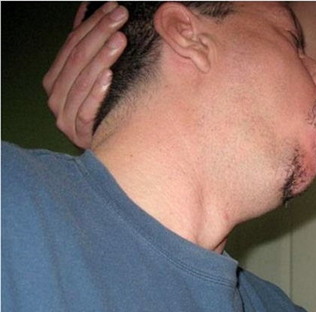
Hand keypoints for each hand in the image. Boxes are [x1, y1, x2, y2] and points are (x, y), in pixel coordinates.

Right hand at [43, 2, 127, 147]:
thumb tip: (88, 9)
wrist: (111, 153)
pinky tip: (110, 76)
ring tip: (120, 39)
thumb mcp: (93, 75)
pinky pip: (87, 110)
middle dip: (100, 34)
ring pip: (82, 82)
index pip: (72, 45)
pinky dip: (97, 92)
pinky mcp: (80, 134)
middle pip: (77, 60)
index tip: (113, 8)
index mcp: (56, 80)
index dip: (93, 24)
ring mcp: (66, 117)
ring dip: (102, 58)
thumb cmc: (104, 108)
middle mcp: (56, 97)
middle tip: (120, 17)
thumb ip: (87, 45)